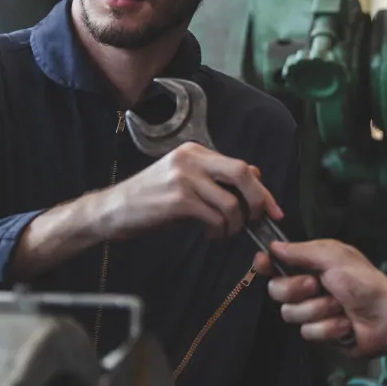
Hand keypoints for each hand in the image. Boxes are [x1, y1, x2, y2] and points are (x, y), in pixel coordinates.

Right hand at [95, 141, 282, 240]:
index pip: (240, 166)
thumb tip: (255, 178)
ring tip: (223, 232)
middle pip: (242, 173)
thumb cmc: (150, 200)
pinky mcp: (177, 199)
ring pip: (231, 202)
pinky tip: (210, 234)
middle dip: (258, 201)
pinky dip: (219, 231)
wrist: (112, 210)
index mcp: (195, 151)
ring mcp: (184, 177)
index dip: (262, 190)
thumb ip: (217, 179)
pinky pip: (214, 217)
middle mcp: (191, 159)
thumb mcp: (185, 182)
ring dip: (235, 224)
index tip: (273, 210)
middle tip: (259, 221)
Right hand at [254, 239, 386, 356]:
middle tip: (316, 285)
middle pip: (277, 290)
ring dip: (318, 310)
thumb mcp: (333, 258)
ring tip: (340, 307)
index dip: (266, 264)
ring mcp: (313, 311)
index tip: (264, 264)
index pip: (277, 263)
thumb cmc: (364, 283)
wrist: (386, 318)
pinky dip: (329, 328)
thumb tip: (274, 246)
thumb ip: (301, 252)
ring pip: (291, 314)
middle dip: (296, 289)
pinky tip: (345, 324)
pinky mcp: (320, 333)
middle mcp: (309, 287)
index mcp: (312, 264)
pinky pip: (308, 333)